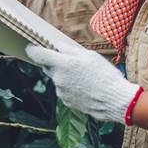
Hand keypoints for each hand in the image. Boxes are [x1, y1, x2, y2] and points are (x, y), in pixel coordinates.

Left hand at [25, 42, 142, 124]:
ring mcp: (61, 91)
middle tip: (72, 62)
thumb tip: (57, 46)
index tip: (31, 46)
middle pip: (48, 67)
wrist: (115, 100)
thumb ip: (69, 50)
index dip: (32, 49)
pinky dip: (70, 87)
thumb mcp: (90, 55)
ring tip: (84, 77)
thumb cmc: (105, 75)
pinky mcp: (66, 101)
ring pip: (57, 79)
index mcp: (63, 64)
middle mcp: (58, 78)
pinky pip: (64, 90)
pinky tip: (85, 87)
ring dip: (65, 76)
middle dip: (55, 62)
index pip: (37, 55)